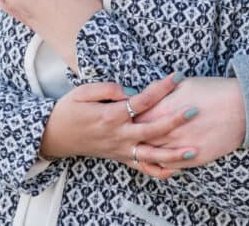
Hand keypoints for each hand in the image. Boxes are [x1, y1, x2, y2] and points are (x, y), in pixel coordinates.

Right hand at [40, 74, 199, 178]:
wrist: (54, 136)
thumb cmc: (68, 111)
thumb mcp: (83, 92)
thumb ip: (107, 89)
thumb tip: (130, 91)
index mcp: (111, 116)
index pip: (142, 100)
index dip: (161, 88)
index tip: (178, 77)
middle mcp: (119, 135)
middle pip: (152, 130)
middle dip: (175, 121)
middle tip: (194, 111)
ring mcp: (121, 150)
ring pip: (151, 155)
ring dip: (173, 154)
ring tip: (194, 150)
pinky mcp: (121, 158)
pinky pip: (143, 168)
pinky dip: (160, 171)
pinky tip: (177, 169)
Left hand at [133, 77, 245, 168]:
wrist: (243, 108)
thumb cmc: (214, 91)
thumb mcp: (184, 84)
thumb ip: (161, 91)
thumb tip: (146, 94)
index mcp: (163, 111)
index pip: (134, 116)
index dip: (128, 114)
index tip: (127, 113)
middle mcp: (168, 132)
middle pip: (139, 137)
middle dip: (132, 133)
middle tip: (127, 131)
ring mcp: (180, 148)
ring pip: (151, 155)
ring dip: (144, 150)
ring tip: (140, 144)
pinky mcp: (193, 159)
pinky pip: (168, 167)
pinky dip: (160, 163)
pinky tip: (158, 157)